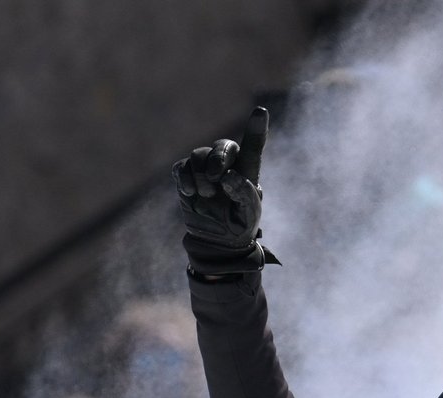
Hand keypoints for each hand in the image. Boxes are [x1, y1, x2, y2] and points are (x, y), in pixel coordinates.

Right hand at [171, 107, 277, 275]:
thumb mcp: (248, 215)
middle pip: (222, 146)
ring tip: (206, 196)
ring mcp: (205, 167)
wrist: (218, 240)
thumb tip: (228, 177)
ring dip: (201, 176)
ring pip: (199, 155)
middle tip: (217, 178)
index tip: (261, 112)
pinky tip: (191, 194)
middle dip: (217, 158)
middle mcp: (227, 163)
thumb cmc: (239, 225)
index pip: (253, 147)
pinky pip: (181, 167)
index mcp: (248, 169)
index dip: (256, 129)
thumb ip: (244, 194)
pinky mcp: (186, 175)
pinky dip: (184, 179)